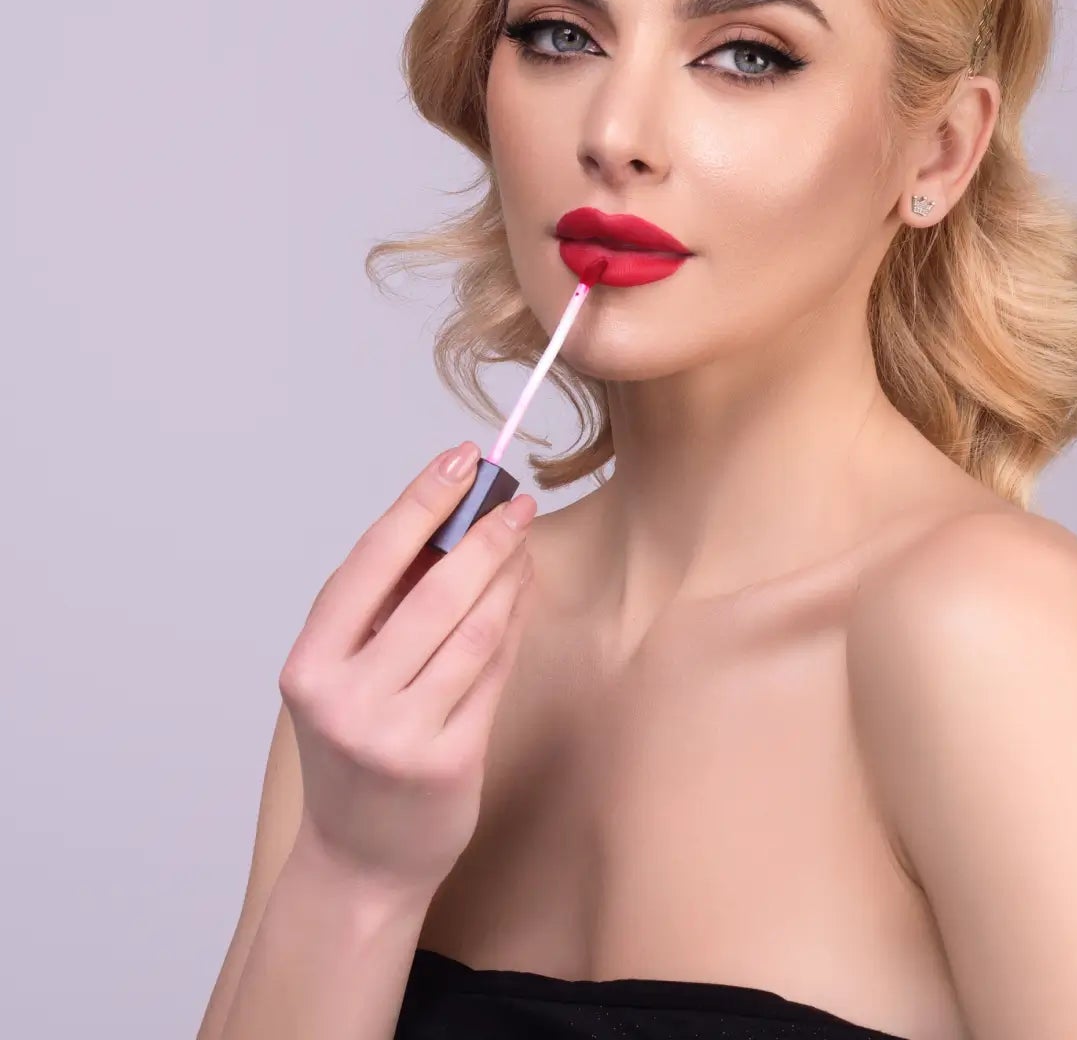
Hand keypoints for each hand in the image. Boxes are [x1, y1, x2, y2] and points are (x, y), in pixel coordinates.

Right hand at [278, 442, 535, 900]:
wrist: (359, 864)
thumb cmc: (355, 748)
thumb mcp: (344, 675)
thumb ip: (384, 604)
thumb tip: (448, 514)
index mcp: (309, 665)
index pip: (369, 562)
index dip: (420, 502)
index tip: (461, 458)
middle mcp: (346, 700)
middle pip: (432, 592)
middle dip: (482, 535)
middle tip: (517, 500)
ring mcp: (398, 735)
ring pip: (473, 628)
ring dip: (507, 574)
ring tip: (523, 539)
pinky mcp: (448, 762)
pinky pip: (494, 671)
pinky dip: (513, 622)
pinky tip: (523, 591)